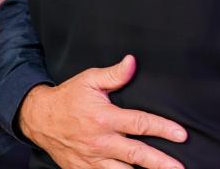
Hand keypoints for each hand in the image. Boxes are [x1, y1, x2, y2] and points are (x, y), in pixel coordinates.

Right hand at [19, 55, 187, 168]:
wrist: (38, 118)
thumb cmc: (68, 97)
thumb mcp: (89, 80)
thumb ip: (114, 74)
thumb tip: (132, 62)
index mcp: (104, 118)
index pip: (140, 123)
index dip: (163, 129)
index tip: (182, 135)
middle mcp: (100, 141)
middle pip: (136, 155)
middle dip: (160, 162)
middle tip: (180, 167)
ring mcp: (91, 160)